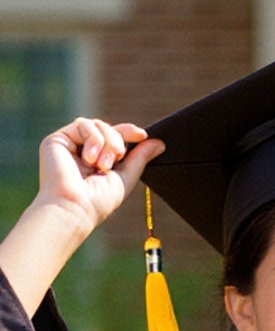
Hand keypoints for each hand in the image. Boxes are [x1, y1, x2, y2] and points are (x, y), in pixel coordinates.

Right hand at [35, 119, 159, 236]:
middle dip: (118, 141)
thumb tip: (159, 143)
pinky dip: (93, 139)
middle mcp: (83, 151)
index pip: (115, 137)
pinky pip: (83, 124)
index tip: (142, 135)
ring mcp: (70, 144)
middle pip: (108, 128)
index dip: (129, 132)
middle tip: (116, 160)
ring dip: (107, 142)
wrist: (75, 206)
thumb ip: (140, 158)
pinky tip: (89, 159)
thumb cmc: (99, 200)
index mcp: (98, 160)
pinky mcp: (57, 139)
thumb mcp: (126, 177)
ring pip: (97, 124)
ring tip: (102, 165)